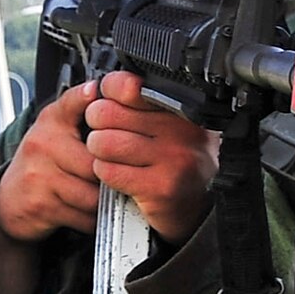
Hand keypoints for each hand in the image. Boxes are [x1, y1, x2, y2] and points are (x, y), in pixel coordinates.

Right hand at [0, 80, 102, 243]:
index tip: (98, 93)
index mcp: (53, 120)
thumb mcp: (59, 130)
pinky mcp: (40, 204)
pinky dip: (91, 219)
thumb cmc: (46, 164)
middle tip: (115, 178)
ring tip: (97, 196)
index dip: (91, 98)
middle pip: (99, 162)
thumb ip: (85, 110)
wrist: (10, 201)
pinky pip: (85, 215)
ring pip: (94, 193)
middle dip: (112, 175)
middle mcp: (42, 142)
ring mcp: (39, 174)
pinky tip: (83, 211)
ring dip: (103, 201)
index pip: (74, 102)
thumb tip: (126, 85)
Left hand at [82, 72, 219, 243]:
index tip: (114, 104)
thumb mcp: (168, 125)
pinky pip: (109, 171)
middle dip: (99, 125)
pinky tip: (123, 175)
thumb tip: (100, 88)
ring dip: (101, 152)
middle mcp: (183, 130)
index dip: (110, 94)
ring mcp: (174, 159)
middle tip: (111, 135)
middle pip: (107, 113)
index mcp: (184, 108)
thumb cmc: (175, 162)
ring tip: (116, 156)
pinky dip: (108, 174)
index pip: (128, 85)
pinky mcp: (160, 186)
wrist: (195, 207)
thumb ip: (140, 101)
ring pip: (103, 143)